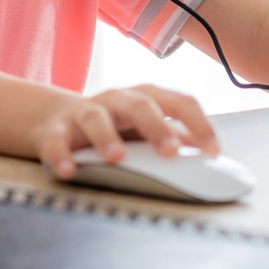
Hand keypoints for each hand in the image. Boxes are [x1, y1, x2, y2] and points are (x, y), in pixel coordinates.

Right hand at [34, 85, 219, 179]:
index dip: (198, 123)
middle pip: (140, 104)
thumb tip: (211, 155)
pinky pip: (56, 140)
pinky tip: (67, 171)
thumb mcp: (145, 128)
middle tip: (170, 152)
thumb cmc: (113, 126)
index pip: (178, 101)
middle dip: (156, 127)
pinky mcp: (56, 130)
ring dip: (107, 136)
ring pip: (95, 117)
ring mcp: (84, 112)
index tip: (213, 150)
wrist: (57, 120)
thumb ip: (175, 137)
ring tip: (117, 157)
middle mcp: (116, 100)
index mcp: (144, 98)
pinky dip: (61, 155)